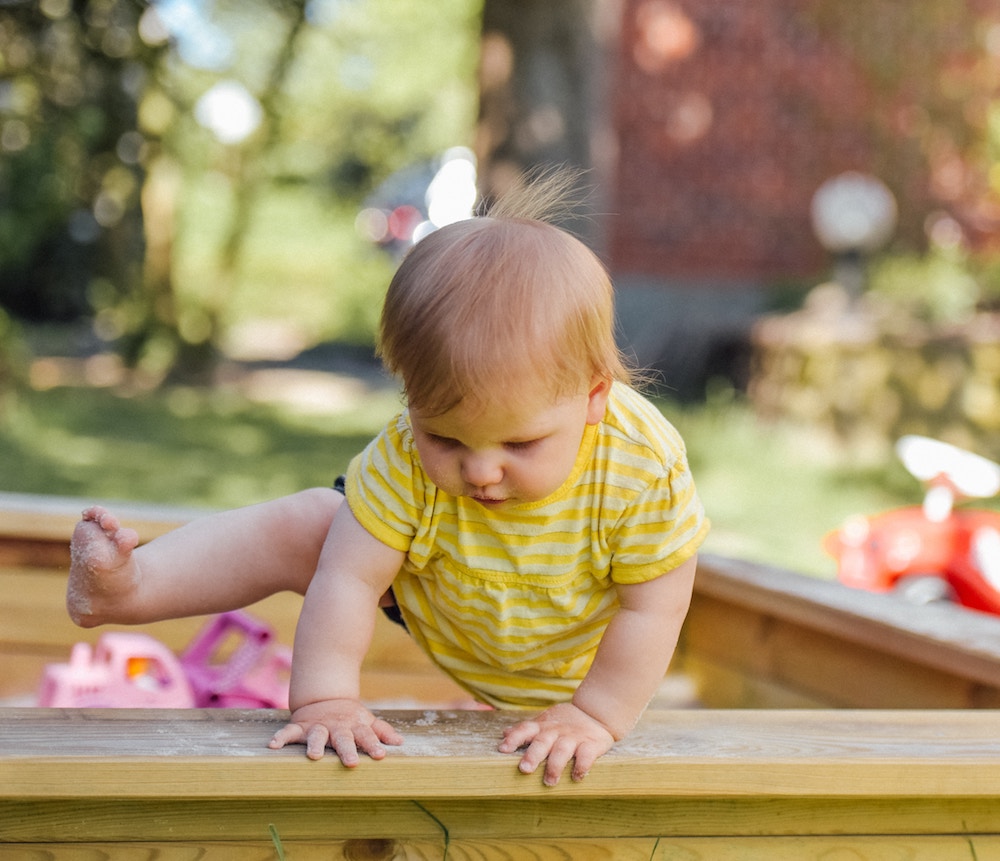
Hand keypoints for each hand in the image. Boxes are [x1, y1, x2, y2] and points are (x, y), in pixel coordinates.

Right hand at [268, 699, 402, 765]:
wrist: (324, 698)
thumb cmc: (349, 717)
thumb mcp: (366, 721)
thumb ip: (381, 731)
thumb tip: (400, 743)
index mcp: (354, 726)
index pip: (366, 736)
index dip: (374, 745)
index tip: (380, 755)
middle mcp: (336, 727)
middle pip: (343, 738)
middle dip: (347, 749)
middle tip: (352, 762)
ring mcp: (317, 726)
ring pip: (316, 735)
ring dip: (315, 744)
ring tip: (314, 756)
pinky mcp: (300, 726)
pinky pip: (288, 731)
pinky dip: (280, 737)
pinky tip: (273, 745)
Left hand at [497, 701, 614, 785]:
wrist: (595, 713)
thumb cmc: (564, 722)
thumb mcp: (545, 722)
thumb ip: (527, 729)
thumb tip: (503, 733)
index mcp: (542, 726)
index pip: (525, 729)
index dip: (514, 738)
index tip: (503, 749)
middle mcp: (556, 731)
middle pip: (542, 741)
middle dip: (533, 755)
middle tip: (524, 769)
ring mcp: (573, 737)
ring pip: (562, 750)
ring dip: (555, 766)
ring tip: (549, 782)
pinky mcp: (591, 744)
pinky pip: (586, 755)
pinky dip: (581, 766)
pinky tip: (576, 777)